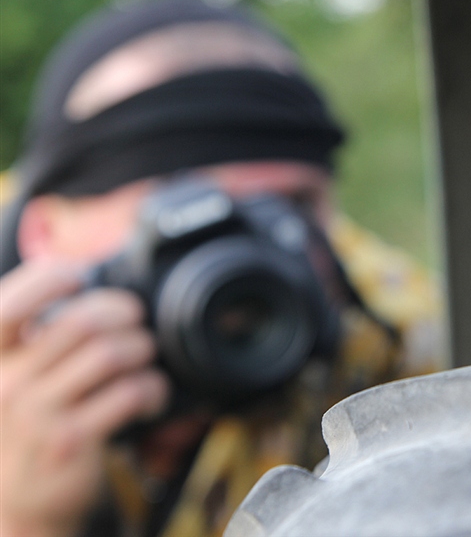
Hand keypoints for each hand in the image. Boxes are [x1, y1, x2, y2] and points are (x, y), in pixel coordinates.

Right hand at [0, 261, 168, 536]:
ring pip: (111, 354)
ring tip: (143, 358)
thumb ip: (38, 334)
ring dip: (142, 349)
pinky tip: (149, 394)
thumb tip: (81, 276)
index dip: (48, 280)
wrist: (23, 498)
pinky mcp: (71, 440)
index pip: (7, 306)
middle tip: (134, 320)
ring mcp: (37, 414)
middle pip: (82, 322)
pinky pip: (129, 393)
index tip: (78, 279)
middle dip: (122, 313)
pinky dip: (152, 388)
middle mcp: (7, 383)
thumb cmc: (30, 421)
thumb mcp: (16, 374)